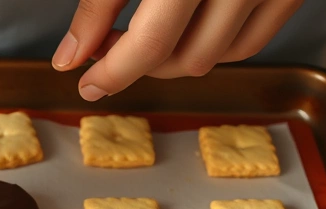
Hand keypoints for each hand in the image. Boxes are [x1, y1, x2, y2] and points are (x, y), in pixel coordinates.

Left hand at [52, 0, 302, 100]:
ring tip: (145, 34)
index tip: (88, 83)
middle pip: (186, 58)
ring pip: (219, 56)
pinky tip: (186, 28)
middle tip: (107, 45)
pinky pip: (252, 40)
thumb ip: (99, 0)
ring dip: (176, 58)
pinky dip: (216, 45)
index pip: (151, 43)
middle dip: (141, 63)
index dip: (113, 73)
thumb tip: (73, 55)